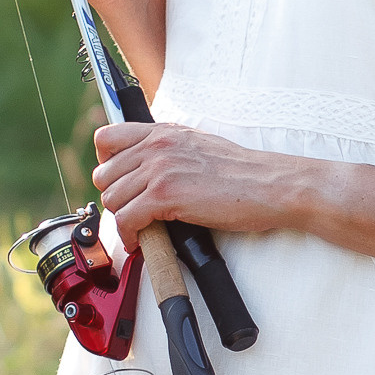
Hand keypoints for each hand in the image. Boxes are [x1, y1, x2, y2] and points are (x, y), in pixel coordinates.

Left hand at [93, 117, 314, 240]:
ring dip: (122, 218)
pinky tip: (141, 241)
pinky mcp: (165, 195)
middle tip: (131, 211)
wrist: (270, 185)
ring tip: (139, 228)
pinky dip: (129, 236)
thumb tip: (150, 170)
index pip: (107, 137)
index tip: (117, 181)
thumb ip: (170, 151)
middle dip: (115, 197)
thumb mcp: (199, 146)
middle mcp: (157, 145)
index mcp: (163, 132)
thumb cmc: (243, 173)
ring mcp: (160, 169)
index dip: (105, 163)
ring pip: (112, 198)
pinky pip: (126, 219)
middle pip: (104, 173)